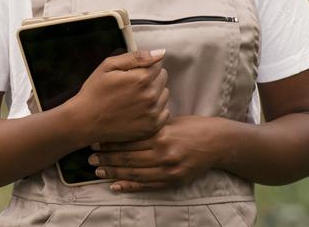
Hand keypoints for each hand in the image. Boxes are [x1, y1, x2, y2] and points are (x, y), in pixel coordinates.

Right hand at [66, 49, 169, 144]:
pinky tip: (139, 110)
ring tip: (135, 98)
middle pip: (163, 78)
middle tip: (132, 85)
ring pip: (165, 95)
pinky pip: (164, 112)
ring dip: (154, 93)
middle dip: (151, 78)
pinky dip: (155, 109)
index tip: (132, 73)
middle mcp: (150, 96)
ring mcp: (152, 113)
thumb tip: (161, 53)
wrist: (86, 121)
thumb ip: (136, 57)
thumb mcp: (108, 66)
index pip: (158, 64)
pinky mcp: (152, 127)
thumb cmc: (95, 91)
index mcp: (141, 78)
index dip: (144, 66)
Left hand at [88, 115, 226, 191]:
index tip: (96, 141)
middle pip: (128, 158)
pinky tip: (116, 186)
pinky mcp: (173, 181)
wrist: (218, 143)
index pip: (129, 141)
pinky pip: (147, 185)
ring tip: (98, 171)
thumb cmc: (193, 127)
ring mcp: (168, 169)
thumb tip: (124, 129)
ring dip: (114, 173)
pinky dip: (130, 186)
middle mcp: (163, 153)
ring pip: (135, 173)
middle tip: (90, 157)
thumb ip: (149, 127)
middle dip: (107, 158)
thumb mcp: (170, 121)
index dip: (111, 143)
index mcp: (161, 134)